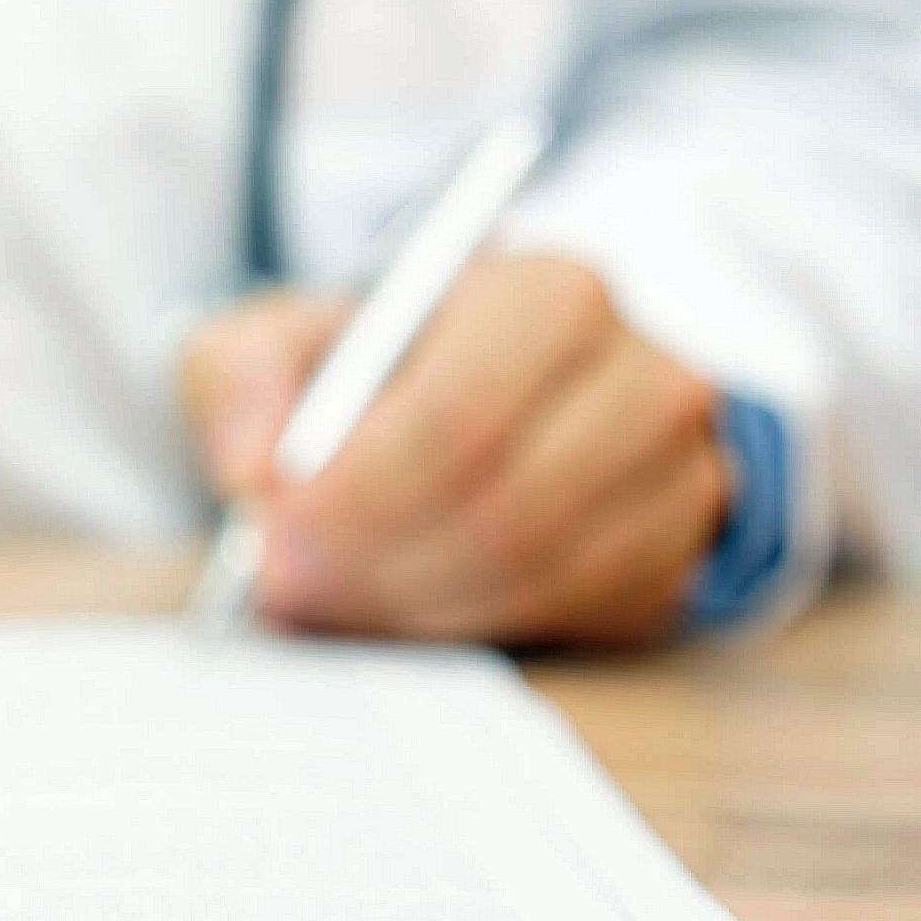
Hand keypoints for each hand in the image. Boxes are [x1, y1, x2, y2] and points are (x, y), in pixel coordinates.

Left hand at [180, 254, 728, 645]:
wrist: (472, 397)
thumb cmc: (374, 365)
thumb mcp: (282, 337)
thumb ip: (242, 380)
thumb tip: (248, 473)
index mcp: (552, 293)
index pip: (461, 415)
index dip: (359, 489)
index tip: (274, 532)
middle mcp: (644, 376)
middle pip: (506, 503)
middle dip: (376, 559)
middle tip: (284, 587)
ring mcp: (678, 473)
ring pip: (540, 571)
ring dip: (414, 603)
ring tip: (324, 601)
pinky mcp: (674, 559)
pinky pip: (575, 616)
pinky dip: (470, 627)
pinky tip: (396, 615)